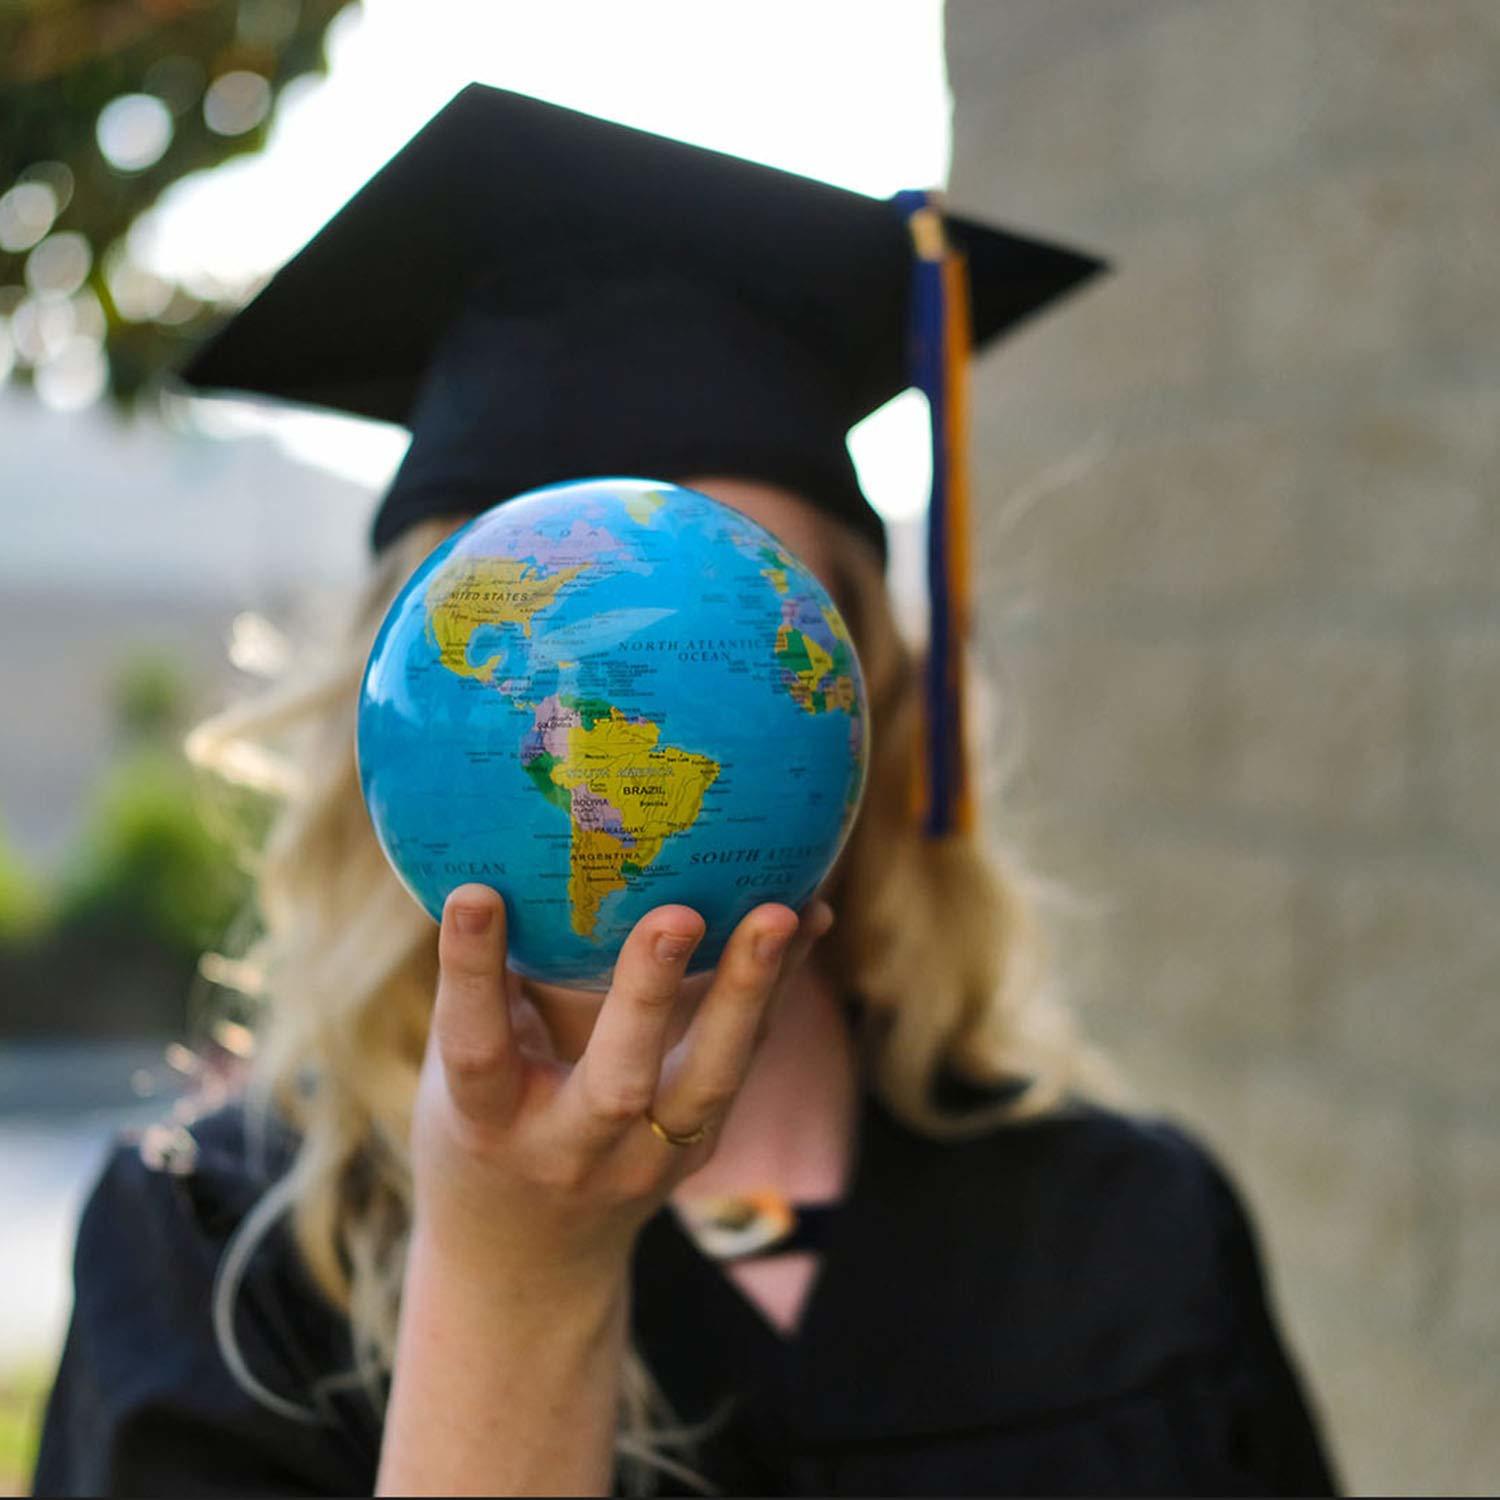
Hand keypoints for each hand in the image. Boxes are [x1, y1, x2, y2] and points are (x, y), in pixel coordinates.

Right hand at [409, 884, 834, 1289]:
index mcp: (489, 1123)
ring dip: (748, 990)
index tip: (476, 892)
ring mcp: (649, 1155)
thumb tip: (499, 854)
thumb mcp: (458, 1076)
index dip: (472, 971)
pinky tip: (812, 913)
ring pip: (711, 1076)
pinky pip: (744, 1057)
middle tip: (676, 915)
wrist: (531, 1261)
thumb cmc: (484, 1132)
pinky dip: (776, 985)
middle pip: (618, 1081)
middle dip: (649, 997)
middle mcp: (571, 1148)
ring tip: (782, 912)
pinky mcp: (702, 1141)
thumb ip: (492, 992)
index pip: (476, 1047)